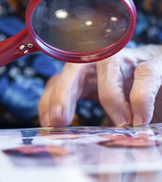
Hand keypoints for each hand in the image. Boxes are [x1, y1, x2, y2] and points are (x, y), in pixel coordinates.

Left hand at [38, 45, 161, 126]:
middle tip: (59, 119)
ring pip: (108, 66)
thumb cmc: (135, 95)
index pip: (59, 81)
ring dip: (110, 97)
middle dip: (63, 93)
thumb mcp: (106, 111)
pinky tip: (140, 117)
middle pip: (74, 68)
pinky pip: (145, 75)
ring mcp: (127, 59)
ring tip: (120, 122)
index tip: (48, 122)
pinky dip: (141, 98)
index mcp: (86, 75)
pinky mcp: (154, 63)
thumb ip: (92, 120)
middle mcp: (102, 63)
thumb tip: (72, 140)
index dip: (49, 100)